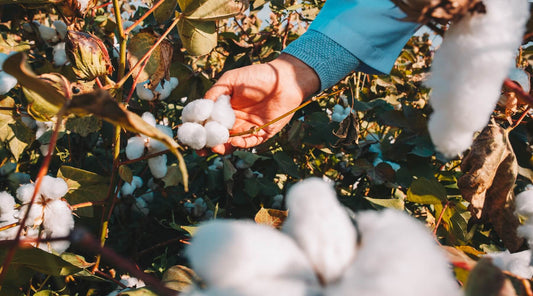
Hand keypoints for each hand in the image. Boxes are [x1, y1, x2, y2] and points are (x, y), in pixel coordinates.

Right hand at [204, 53, 319, 153]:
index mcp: (225, 108)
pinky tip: (233, 141)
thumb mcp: (231, 80)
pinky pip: (249, 143)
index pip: (208, 123)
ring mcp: (248, 128)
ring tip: (216, 147)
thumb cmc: (258, 76)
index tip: (190, 134)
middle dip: (208, 144)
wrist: (284, 80)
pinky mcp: (262, 134)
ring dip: (222, 147)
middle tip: (201, 148)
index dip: (198, 130)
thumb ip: (215, 92)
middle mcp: (234, 120)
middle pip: (217, 137)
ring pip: (231, 143)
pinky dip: (240, 145)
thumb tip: (201, 107)